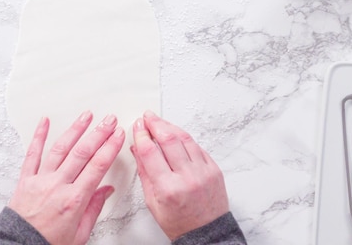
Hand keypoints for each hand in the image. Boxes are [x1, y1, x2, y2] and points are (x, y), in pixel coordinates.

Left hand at [8, 111, 124, 244]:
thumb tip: (106, 189)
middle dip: (98, 133)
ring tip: (86, 116)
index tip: (118, 135)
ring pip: (60, 148)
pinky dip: (39, 136)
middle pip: (82, 153)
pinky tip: (45, 121)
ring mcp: (41, 180)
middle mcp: (58, 186)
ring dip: (75, 129)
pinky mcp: (25, 180)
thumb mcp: (80, 233)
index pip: (97, 166)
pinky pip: (32, 154)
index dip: (110, 147)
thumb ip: (94, 208)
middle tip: (109, 120)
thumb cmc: (48, 244)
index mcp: (74, 200)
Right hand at [131, 111, 229, 239]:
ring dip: (170, 127)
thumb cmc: (178, 221)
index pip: (150, 152)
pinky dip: (185, 138)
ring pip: (185, 139)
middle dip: (155, 124)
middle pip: (169, 140)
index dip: (141, 135)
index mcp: (168, 188)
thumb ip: (145, 173)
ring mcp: (203, 172)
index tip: (137, 126)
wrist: (206, 233)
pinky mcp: (214, 169)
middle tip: (147, 117)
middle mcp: (187, 178)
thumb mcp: (152, 202)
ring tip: (160, 122)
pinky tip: (176, 135)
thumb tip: (137, 149)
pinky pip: (197, 147)